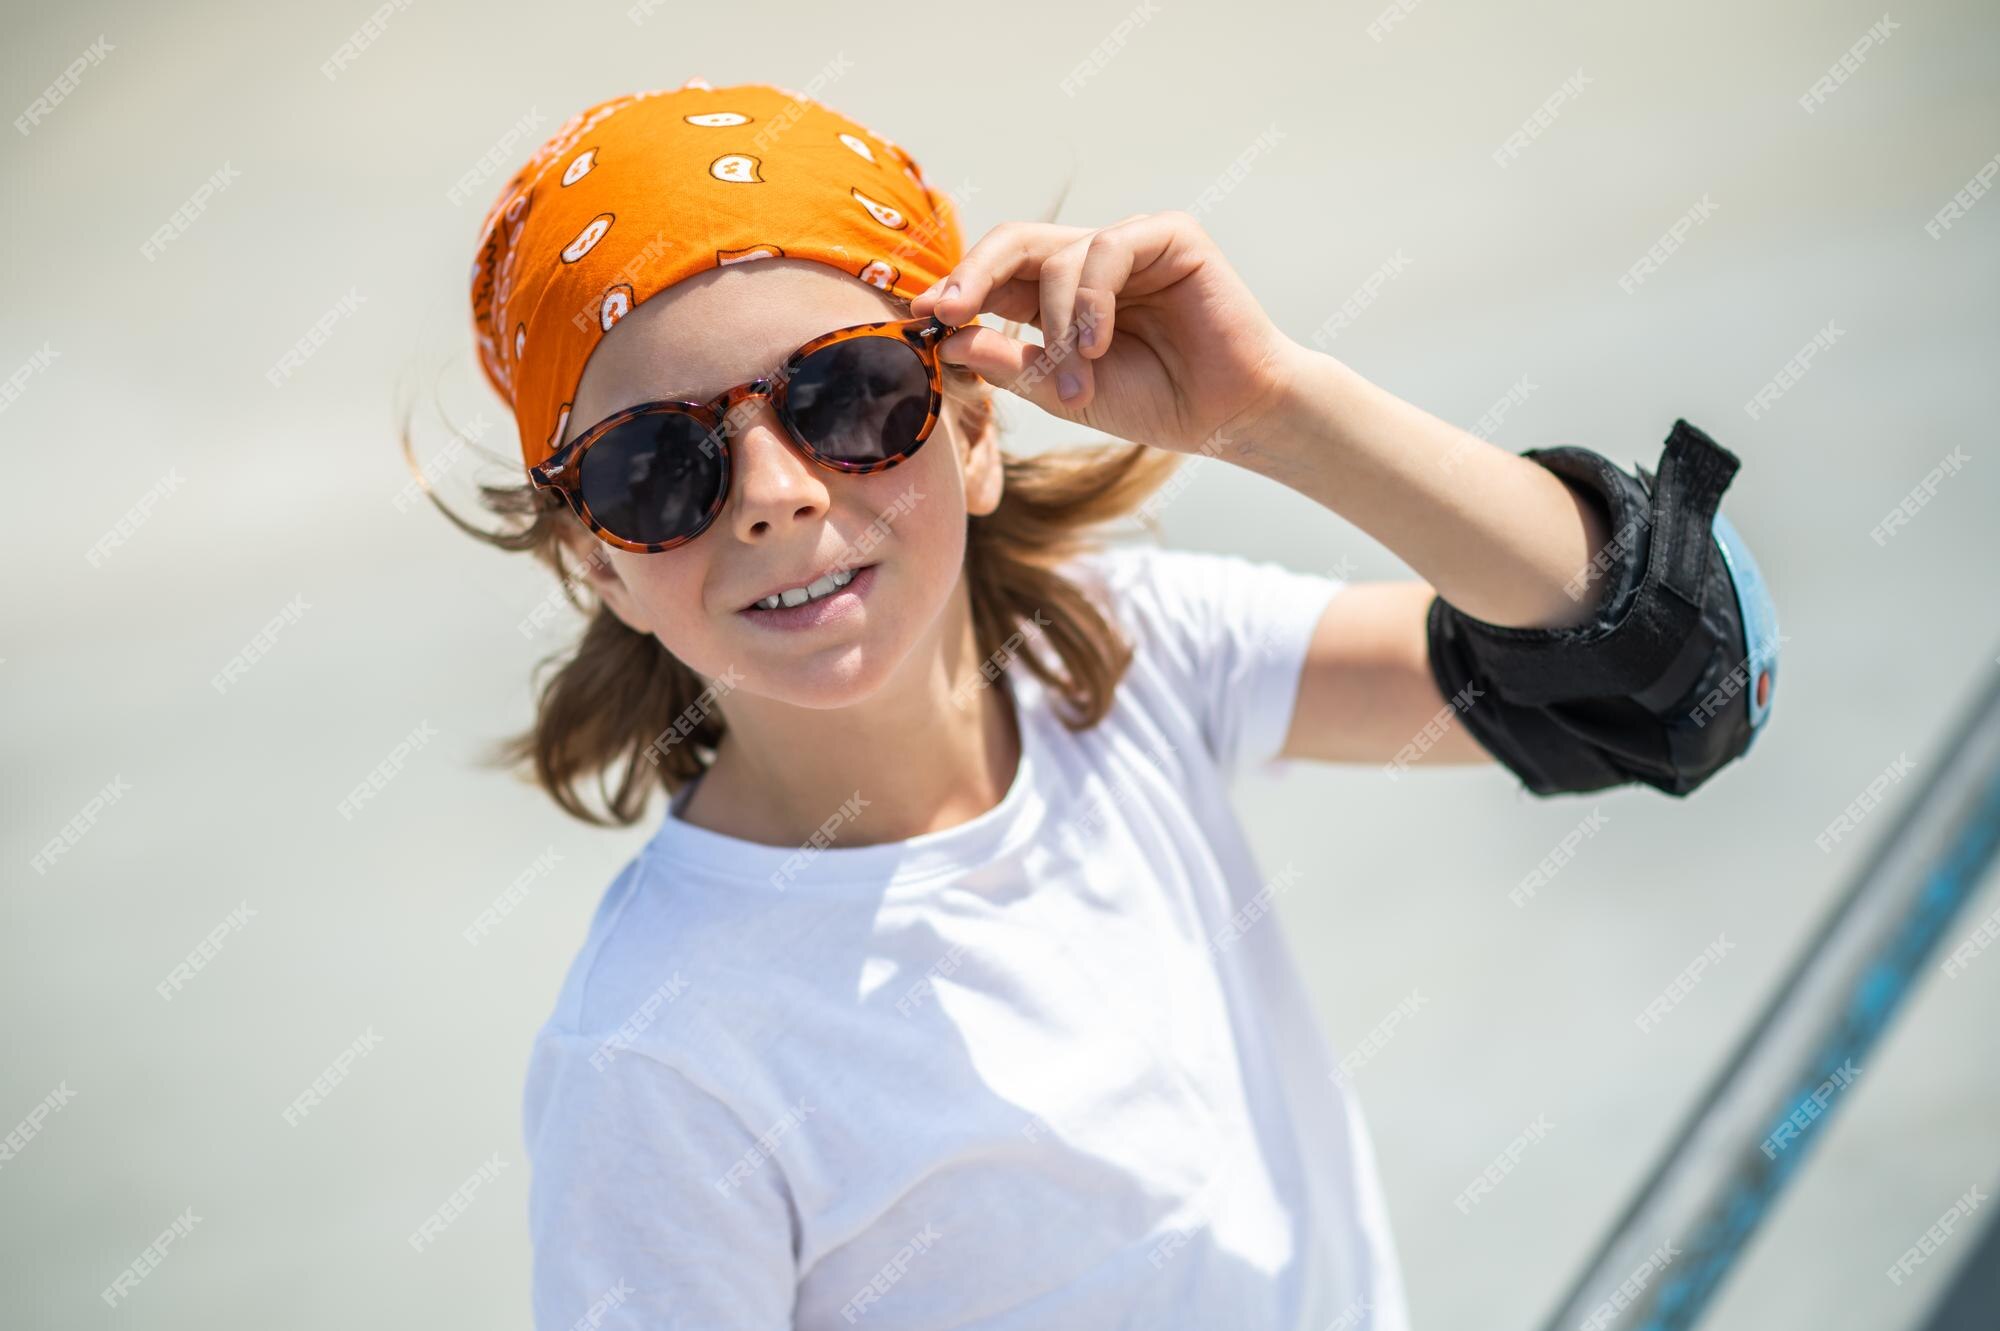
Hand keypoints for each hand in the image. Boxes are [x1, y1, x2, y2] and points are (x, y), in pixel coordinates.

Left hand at [908, 211, 1304, 456]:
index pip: (995, 277)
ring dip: (1057, 325)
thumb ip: (1012, 362)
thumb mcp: (1064, 391)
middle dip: (972, 275)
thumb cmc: (1155, 402)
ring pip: (1058, 257)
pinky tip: (1100, 343)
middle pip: (1013, 244)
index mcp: (1057, 296)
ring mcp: (1129, 245)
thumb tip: (952, 334)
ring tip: (1077, 380)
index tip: (923, 318)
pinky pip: (1108, 247)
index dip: (956, 291)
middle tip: (947, 310)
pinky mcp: (1170, 236)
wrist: (1228, 416)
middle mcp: (1089, 263)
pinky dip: (1092, 298)